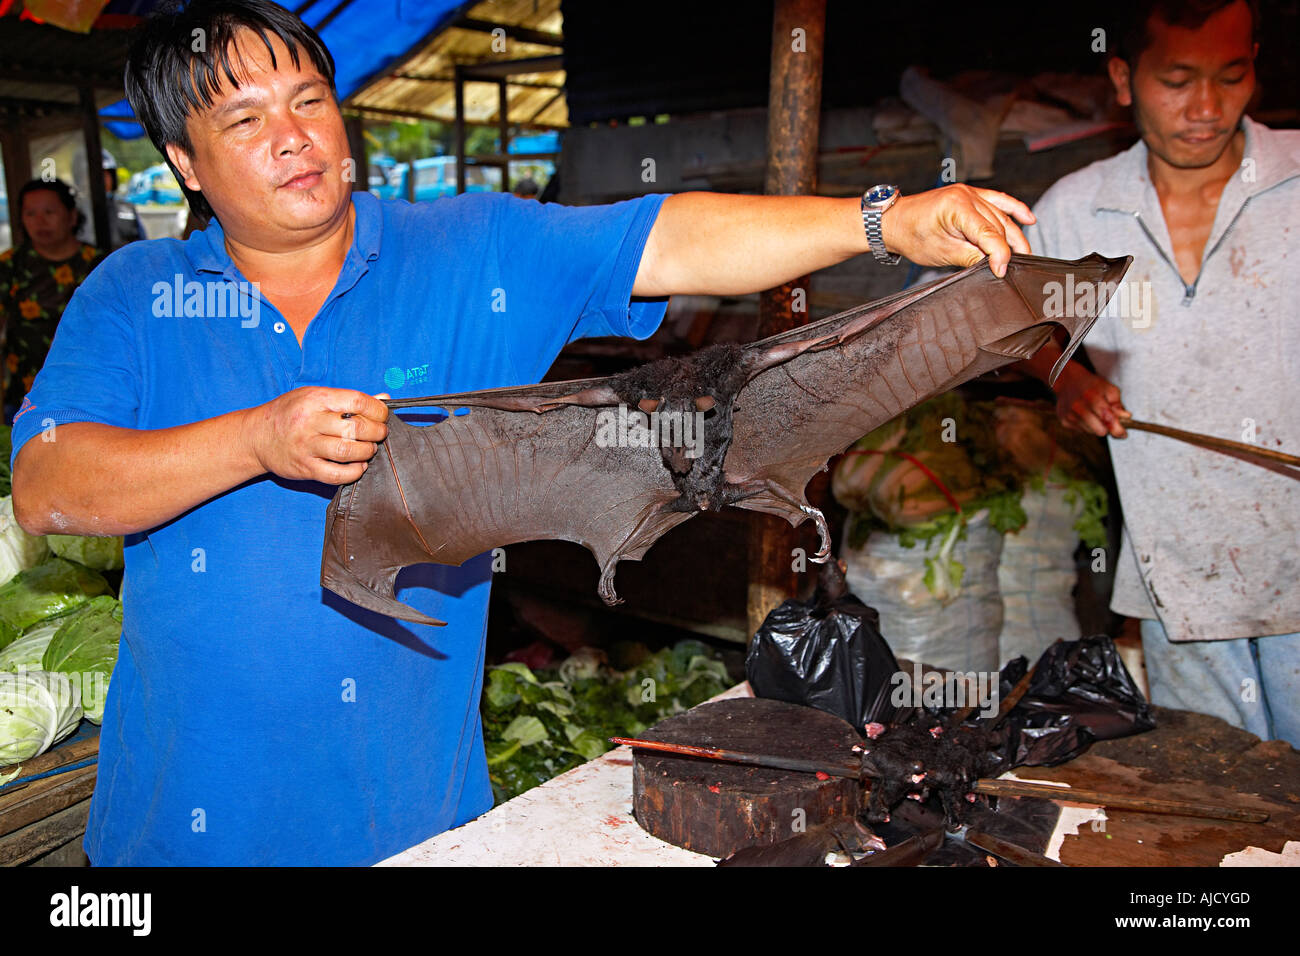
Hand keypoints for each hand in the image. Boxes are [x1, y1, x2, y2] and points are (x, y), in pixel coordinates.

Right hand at [242, 387, 390, 483]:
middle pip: (356, 428)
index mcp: (315, 399)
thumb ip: (348, 400)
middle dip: (377, 432)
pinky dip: (354, 472)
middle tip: (379, 434)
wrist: (256, 436)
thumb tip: (384, 400)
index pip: (357, 401)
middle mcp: (310, 422)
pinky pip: (336, 475)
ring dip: (367, 452)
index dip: (377, 410)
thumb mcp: (315, 397)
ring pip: (348, 451)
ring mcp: (306, 446)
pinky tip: (358, 466)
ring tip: (369, 449)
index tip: (382, 416)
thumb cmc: (290, 414)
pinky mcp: (305, 468)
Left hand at [881, 184, 1034, 277]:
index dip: (999, 254)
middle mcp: (966, 195)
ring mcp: (970, 192)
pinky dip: (1014, 209)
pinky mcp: (970, 194)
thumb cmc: (911, 235)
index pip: (988, 233)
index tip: (1002, 271)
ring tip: (1024, 254)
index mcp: (957, 207)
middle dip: (1010, 247)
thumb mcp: (940, 253)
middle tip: (1018, 268)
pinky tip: (1029, 219)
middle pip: (998, 225)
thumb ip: (970, 257)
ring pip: (1001, 216)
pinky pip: (998, 200)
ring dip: (1014, 235)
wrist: (894, 221)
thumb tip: (993, 264)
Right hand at [1053, 364, 1128, 437]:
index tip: (1123, 433)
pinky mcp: (1064, 421)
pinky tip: (1084, 415)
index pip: (1108, 419)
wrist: (1067, 381)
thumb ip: (1118, 404)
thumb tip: (1126, 417)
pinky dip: (1086, 425)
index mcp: (1092, 397)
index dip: (1118, 429)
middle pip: (1100, 431)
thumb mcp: (1109, 389)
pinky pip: (1082, 431)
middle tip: (1107, 419)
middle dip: (1106, 427)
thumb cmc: (1091, 385)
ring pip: (1091, 432)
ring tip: (1094, 413)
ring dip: (1096, 426)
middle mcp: (1079, 407)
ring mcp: (1070, 415)